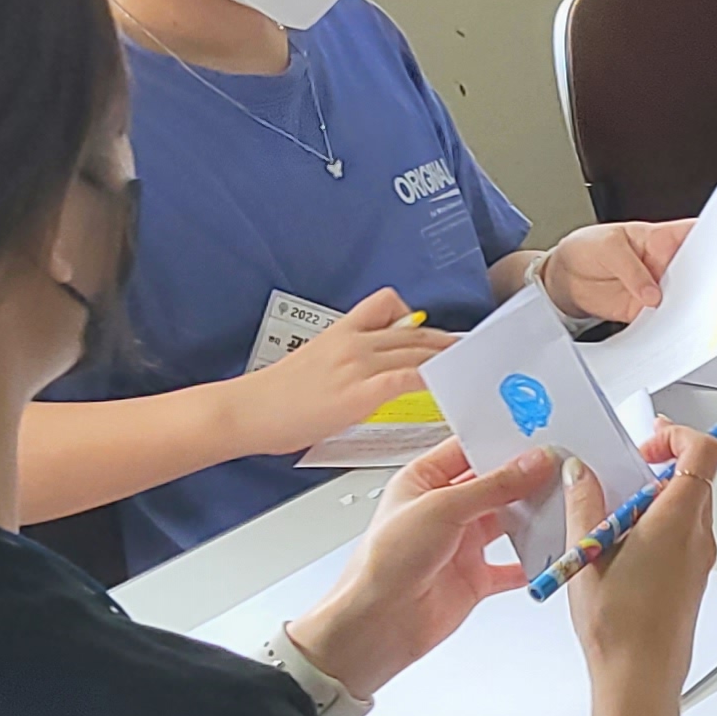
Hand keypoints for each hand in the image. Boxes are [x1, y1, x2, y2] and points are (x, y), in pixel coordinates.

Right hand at [227, 289, 452, 456]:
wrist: (248, 409)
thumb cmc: (275, 396)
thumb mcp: (313, 363)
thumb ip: (344, 361)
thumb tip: (365, 374)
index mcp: (341, 331)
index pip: (388, 306)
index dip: (418, 318)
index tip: (435, 331)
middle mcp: (353, 342)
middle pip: (414, 331)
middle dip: (445, 341)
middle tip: (467, 349)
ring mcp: (358, 364)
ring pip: (417, 351)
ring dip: (447, 359)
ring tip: (468, 367)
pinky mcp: (361, 390)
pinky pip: (409, 378)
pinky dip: (432, 380)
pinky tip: (445, 387)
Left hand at [288, 443, 556, 697]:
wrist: (378, 623)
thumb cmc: (385, 562)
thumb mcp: (442, 509)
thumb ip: (493, 486)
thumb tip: (531, 464)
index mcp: (423, 481)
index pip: (468, 450)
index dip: (500, 443)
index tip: (537, 437)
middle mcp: (443, 510)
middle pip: (493, 486)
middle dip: (524, 479)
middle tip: (559, 468)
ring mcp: (460, 544)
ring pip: (506, 523)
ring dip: (531, 517)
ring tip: (561, 504)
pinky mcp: (474, 577)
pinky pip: (511, 566)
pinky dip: (531, 562)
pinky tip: (549, 553)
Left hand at [542, 217, 716, 324]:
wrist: (565, 278)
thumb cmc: (587, 249)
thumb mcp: (607, 247)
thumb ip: (631, 269)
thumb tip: (653, 294)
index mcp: (659, 238)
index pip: (696, 233)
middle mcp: (664, 264)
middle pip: (699, 270)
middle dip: (716, 278)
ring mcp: (658, 288)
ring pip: (687, 297)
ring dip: (695, 306)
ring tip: (700, 312)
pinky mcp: (647, 311)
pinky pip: (667, 320)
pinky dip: (673, 327)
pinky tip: (676, 329)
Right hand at [563, 427, 716, 697]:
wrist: (640, 678)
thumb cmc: (621, 629)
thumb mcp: (588, 554)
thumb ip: (584, 504)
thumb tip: (581, 473)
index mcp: (678, 522)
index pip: (703, 452)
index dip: (676, 434)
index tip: (645, 440)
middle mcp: (698, 537)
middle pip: (695, 476)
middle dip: (658, 462)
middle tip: (622, 469)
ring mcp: (699, 558)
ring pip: (688, 504)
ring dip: (654, 495)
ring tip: (611, 510)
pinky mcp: (692, 576)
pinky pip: (682, 532)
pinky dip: (655, 522)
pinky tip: (618, 541)